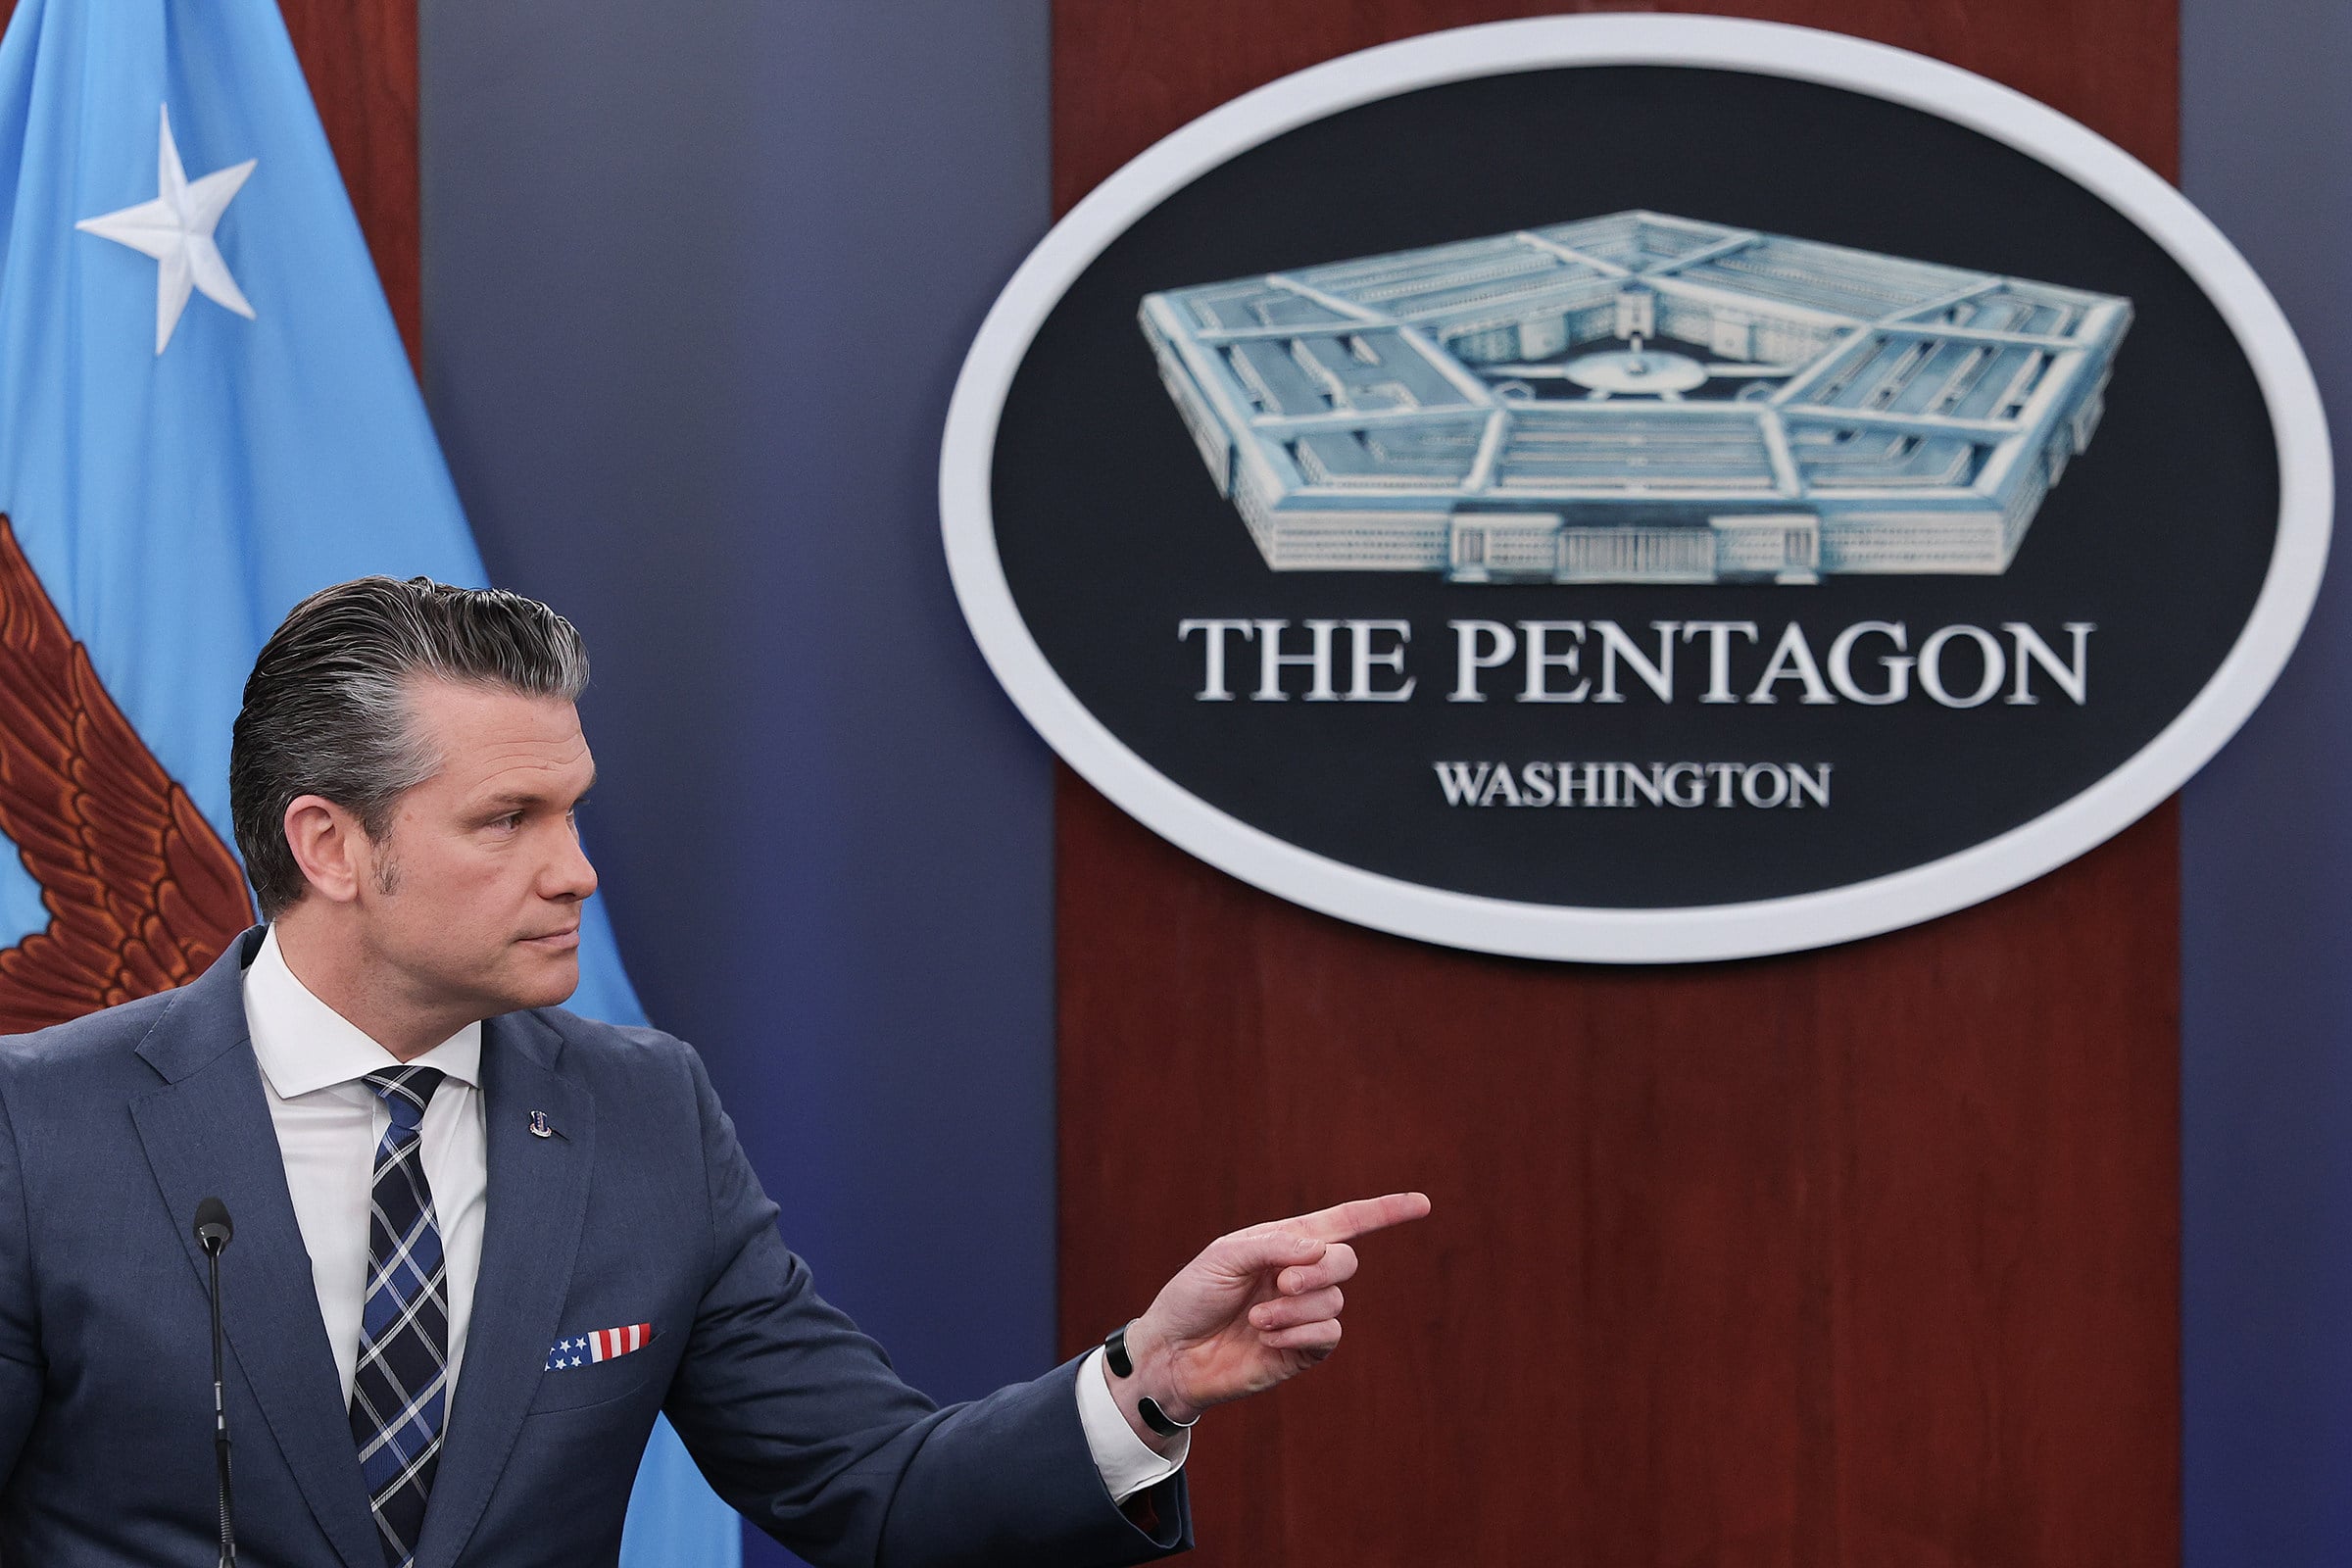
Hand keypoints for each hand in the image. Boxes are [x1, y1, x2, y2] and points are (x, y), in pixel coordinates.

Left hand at [1110, 1192, 1430, 1445]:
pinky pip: (1328, 1334)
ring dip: (1294, 1309)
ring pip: (1334, 1300)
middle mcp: (1302, 1276)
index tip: (1423, 1204)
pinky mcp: (1304, 1350)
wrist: (1173, 1353)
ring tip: (1257, 1319)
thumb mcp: (1225, 1256)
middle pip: (1346, 1261)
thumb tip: (1320, 1250)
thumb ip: (1274, 1245)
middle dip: (1318, 1271)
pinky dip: (1299, 1332)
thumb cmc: (1192, 1296)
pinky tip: (1268, 1337)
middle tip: (1280, 1284)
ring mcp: (1305, 1314)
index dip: (1384, 1212)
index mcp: (1286, 1243)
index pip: (1345, 1223)